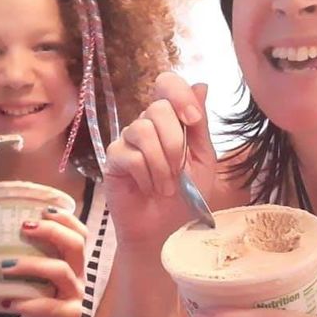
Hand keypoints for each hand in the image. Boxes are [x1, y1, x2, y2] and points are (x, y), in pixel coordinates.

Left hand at [1, 207, 86, 316]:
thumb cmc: (39, 302)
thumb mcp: (38, 278)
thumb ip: (31, 258)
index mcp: (74, 263)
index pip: (80, 234)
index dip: (66, 219)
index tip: (44, 210)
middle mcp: (79, 275)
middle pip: (75, 245)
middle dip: (51, 232)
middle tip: (24, 227)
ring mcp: (76, 295)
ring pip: (60, 272)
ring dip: (31, 265)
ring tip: (4, 267)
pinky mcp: (68, 315)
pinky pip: (48, 305)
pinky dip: (26, 302)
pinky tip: (8, 302)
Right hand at [104, 72, 216, 247]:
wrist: (166, 231)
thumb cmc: (186, 197)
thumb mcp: (203, 160)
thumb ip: (200, 126)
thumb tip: (201, 84)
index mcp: (171, 121)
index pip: (167, 84)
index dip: (180, 95)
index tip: (192, 120)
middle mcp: (147, 125)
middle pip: (157, 108)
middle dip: (175, 143)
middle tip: (180, 172)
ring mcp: (128, 141)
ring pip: (142, 130)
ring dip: (161, 164)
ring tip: (166, 188)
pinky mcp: (113, 160)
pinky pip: (130, 155)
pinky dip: (146, 176)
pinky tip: (148, 189)